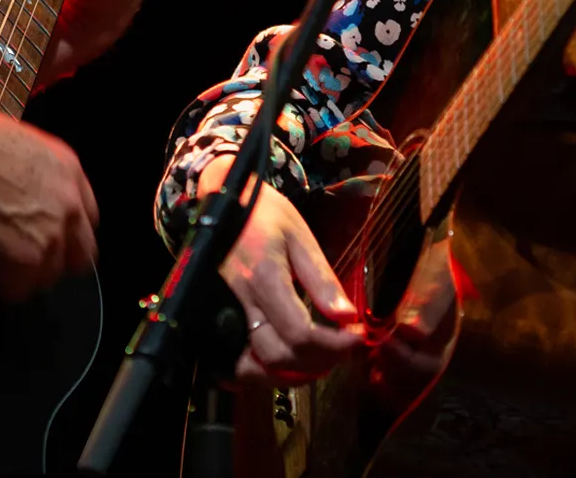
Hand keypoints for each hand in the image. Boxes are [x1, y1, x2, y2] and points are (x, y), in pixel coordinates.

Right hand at [0, 103, 99, 302]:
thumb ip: (32, 177)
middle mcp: (68, 204)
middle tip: (20, 259)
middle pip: (78, 256)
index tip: (46, 238)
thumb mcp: (14, 145)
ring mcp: (50, 236)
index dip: (64, 233)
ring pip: (45, 278)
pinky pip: (15, 291)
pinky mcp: (23, 262)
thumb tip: (22, 196)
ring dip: (20, 275)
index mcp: (67, 170)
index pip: (87, 218)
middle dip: (51, 262)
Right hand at [194, 155, 366, 384]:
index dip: (335, 344)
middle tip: (344, 348)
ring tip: (321, 358)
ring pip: (255, 368)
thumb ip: (321, 278)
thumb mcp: (299, 235)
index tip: (358, 336)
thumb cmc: (263, 213)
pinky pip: (236, 363)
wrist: (220, 200)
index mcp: (263, 278)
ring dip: (293, 374)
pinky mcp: (217, 319)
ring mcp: (224, 314)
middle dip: (319, 361)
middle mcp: (241, 303)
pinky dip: (263, 373)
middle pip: (280, 357)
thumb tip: (348, 316)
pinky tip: (287, 363)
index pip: (301, 333)